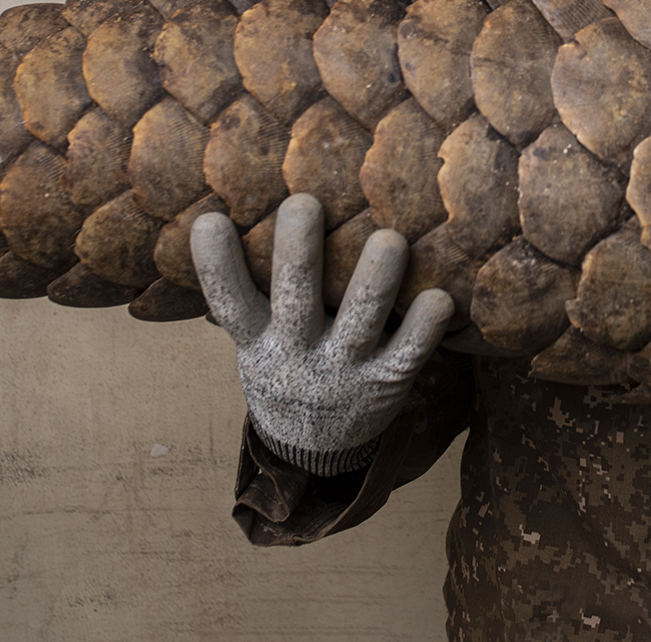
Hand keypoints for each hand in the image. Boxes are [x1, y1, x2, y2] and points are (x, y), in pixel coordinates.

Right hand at [191, 194, 452, 473]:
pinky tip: (440, 298)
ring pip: (360, 321)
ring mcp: (344, 370)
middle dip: (298, 254)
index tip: (209, 220)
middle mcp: (298, 353)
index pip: (229, 301)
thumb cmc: (286, 364)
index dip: (216, 265)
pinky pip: (409, 353)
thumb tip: (243, 205)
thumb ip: (258, 287)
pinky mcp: (387, 382)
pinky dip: (425, 327)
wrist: (313, 447)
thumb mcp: (257, 338)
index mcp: (258, 340)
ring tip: (389, 239)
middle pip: (295, 300)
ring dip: (374, 280)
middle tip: (303, 203)